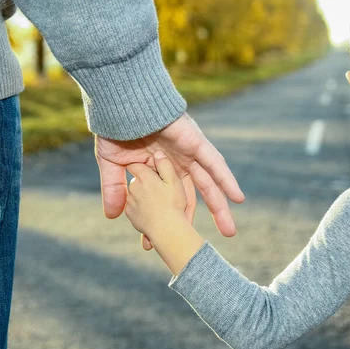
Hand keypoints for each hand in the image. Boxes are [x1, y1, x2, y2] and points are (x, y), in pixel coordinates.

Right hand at [95, 113, 244, 248]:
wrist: (122, 103)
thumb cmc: (116, 128)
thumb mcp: (113, 164)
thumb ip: (115, 189)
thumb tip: (111, 216)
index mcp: (160, 169)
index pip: (168, 200)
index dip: (166, 222)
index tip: (157, 245)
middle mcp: (178, 163)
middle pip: (194, 195)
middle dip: (202, 218)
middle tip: (208, 243)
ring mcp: (188, 153)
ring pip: (208, 183)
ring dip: (220, 206)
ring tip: (229, 230)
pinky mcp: (195, 142)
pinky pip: (214, 162)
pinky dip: (226, 179)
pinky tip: (237, 198)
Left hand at [125, 151, 186, 237]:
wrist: (165, 230)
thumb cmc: (173, 204)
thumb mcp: (174, 181)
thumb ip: (165, 165)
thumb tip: (158, 154)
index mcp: (144, 176)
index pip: (136, 164)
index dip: (145, 167)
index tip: (154, 171)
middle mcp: (133, 186)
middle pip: (137, 179)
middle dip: (146, 182)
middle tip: (162, 190)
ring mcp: (130, 201)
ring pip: (136, 193)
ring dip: (144, 195)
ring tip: (160, 203)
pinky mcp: (130, 214)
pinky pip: (135, 206)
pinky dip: (142, 208)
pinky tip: (154, 212)